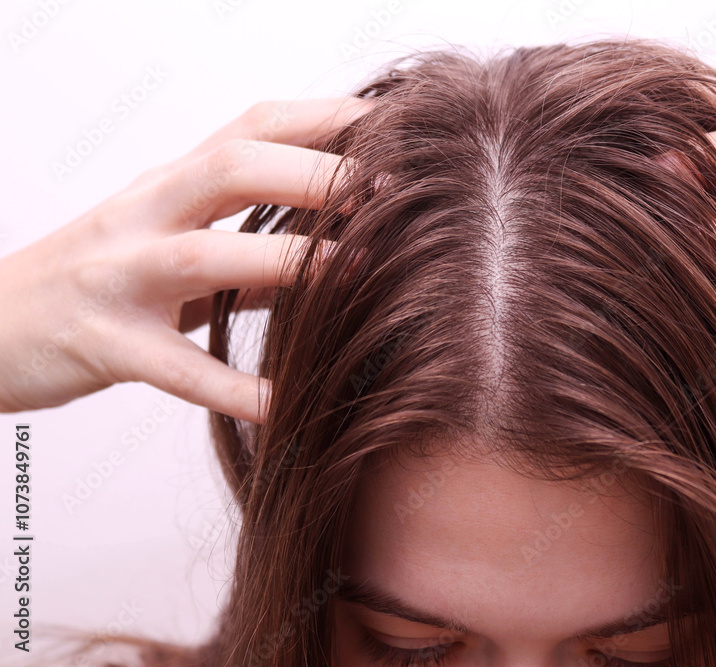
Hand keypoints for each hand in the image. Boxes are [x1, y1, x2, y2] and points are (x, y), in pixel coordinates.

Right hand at [0, 97, 372, 422]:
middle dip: (313, 173)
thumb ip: (240, 236)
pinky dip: (235, 388)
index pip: (250, 128)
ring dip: (288, 260)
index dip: (321, 119)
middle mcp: (143, 215)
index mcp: (166, 186)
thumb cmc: (94, 280)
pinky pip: (178, 369)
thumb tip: (331, 242)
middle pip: (231, 168)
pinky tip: (286, 404)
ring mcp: (119, 278)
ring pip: (205, 256)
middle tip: (390, 189)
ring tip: (360, 269)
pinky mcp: (104, 344)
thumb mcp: (164, 238)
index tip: (390, 123)